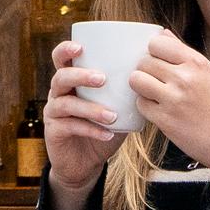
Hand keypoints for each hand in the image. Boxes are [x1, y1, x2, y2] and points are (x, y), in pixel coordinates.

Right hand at [41, 38, 124, 209]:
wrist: (85, 162)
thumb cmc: (103, 127)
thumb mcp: (117, 106)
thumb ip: (128, 90)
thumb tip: (156, 71)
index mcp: (71, 81)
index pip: (61, 58)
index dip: (66, 49)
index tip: (81, 47)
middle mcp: (58, 93)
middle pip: (61, 77)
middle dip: (80, 75)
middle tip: (103, 78)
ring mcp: (54, 113)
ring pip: (66, 103)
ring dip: (90, 107)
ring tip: (111, 115)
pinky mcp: (54, 132)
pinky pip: (71, 127)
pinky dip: (91, 130)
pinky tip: (108, 134)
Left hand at [127, 33, 209, 177]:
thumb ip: (184, 53)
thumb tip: (163, 34)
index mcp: (197, 63)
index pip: (157, 43)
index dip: (153, 51)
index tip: (158, 60)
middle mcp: (184, 78)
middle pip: (144, 62)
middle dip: (146, 70)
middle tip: (156, 80)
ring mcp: (173, 100)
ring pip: (137, 80)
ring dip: (141, 86)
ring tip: (153, 93)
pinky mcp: (165, 120)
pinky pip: (140, 104)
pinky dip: (146, 106)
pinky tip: (159, 109)